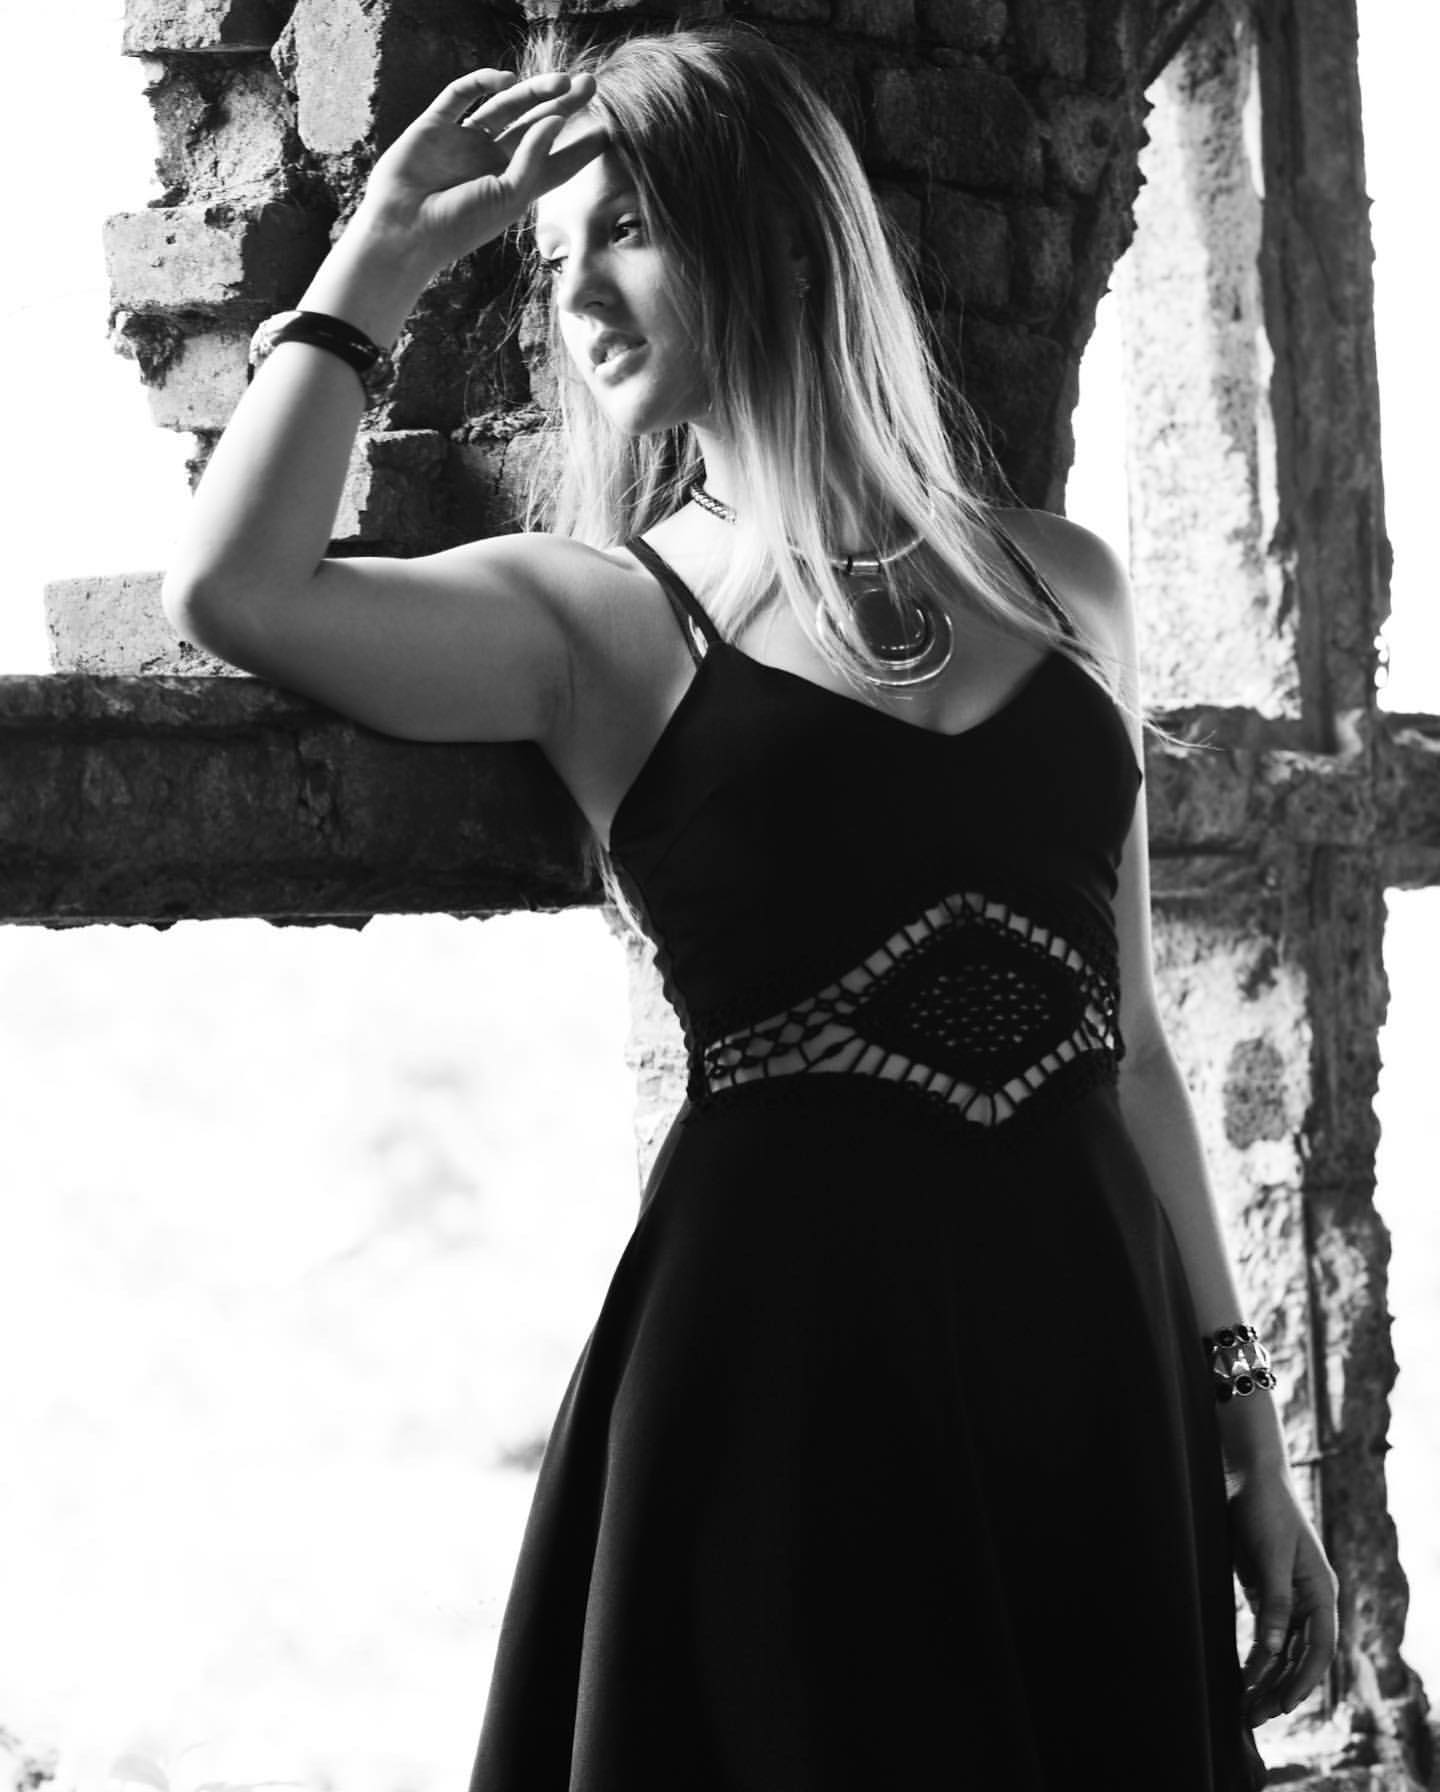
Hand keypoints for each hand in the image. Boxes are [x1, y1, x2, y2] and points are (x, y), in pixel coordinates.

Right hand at [353, 68, 605, 278]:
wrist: (405, 231)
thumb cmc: (460, 225)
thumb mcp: (509, 196)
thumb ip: (534, 158)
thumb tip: (556, 118)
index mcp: (514, 186)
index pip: (555, 163)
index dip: (580, 148)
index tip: (607, 130)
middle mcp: (491, 161)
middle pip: (534, 125)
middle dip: (562, 105)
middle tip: (590, 84)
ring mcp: (463, 141)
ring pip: (504, 107)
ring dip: (532, 92)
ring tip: (561, 81)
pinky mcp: (435, 126)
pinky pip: (460, 97)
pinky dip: (481, 84)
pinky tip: (505, 81)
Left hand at [1230, 1466, 1338, 1724]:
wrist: (1247, 1474)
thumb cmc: (1265, 1508)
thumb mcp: (1271, 1555)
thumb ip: (1275, 1601)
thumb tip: (1274, 1651)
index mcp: (1322, 1591)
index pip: (1320, 1648)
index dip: (1304, 1680)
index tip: (1285, 1705)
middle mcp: (1309, 1600)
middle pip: (1301, 1656)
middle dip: (1281, 1688)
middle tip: (1256, 1717)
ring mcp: (1288, 1597)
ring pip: (1283, 1650)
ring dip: (1268, 1679)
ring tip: (1247, 1707)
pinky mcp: (1265, 1592)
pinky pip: (1267, 1635)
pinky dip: (1258, 1658)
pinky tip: (1244, 1676)